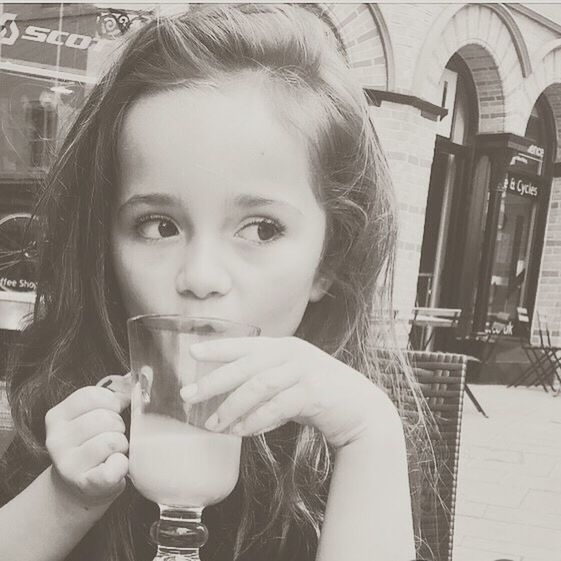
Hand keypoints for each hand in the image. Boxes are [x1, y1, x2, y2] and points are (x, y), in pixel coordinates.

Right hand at [45, 385, 130, 507]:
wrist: (82, 485)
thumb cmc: (94, 443)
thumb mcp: (96, 414)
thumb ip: (115, 392)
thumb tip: (141, 373)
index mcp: (57, 416)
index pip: (92, 395)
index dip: (113, 401)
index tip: (114, 411)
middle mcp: (56, 439)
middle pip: (105, 418)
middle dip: (118, 425)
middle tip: (113, 436)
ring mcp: (68, 464)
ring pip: (112, 440)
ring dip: (121, 445)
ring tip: (113, 452)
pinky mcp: (85, 484)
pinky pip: (115, 467)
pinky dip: (122, 465)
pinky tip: (117, 466)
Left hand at [180, 337, 400, 448]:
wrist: (361, 409)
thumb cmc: (319, 395)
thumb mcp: (290, 380)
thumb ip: (264, 382)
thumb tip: (226, 400)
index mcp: (284, 346)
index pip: (245, 344)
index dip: (218, 348)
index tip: (192, 353)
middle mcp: (293, 353)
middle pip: (245, 365)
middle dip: (214, 381)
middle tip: (188, 396)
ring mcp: (305, 370)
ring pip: (258, 386)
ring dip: (232, 407)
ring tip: (213, 424)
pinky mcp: (314, 392)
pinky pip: (277, 407)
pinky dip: (256, 420)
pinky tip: (242, 432)